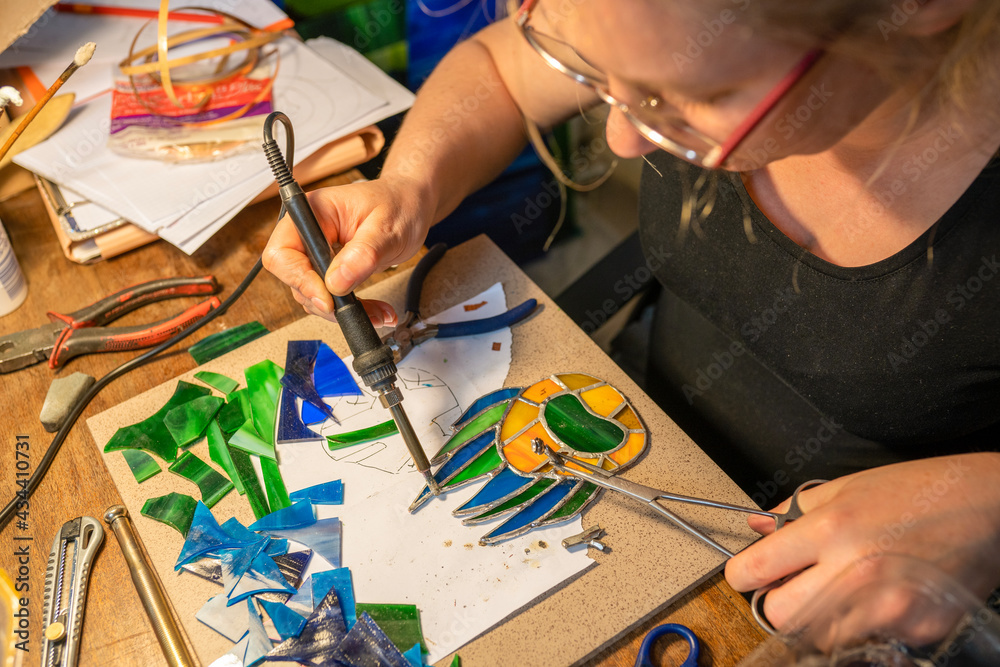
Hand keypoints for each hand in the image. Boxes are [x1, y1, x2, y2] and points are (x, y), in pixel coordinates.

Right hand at [262, 176, 431, 325]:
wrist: (411, 205)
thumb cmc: (399, 204)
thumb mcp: (387, 228)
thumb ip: (362, 254)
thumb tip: (336, 282)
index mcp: (314, 212)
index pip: (282, 252)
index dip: (299, 279)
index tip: (327, 298)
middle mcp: (310, 232)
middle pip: (294, 278)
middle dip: (325, 300)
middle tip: (359, 310)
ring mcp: (318, 251)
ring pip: (312, 293)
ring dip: (342, 309)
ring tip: (378, 312)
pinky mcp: (330, 268)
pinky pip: (330, 296)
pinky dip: (351, 308)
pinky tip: (375, 311)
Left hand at [725, 453, 999, 630]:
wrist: (990, 506)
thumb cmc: (923, 490)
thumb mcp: (848, 485)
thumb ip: (794, 509)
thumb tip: (756, 526)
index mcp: (831, 528)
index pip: (755, 570)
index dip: (744, 573)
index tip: (750, 573)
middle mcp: (854, 569)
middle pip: (778, 613)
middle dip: (779, 599)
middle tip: (796, 582)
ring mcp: (887, 605)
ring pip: (819, 634)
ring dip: (820, 615)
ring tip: (845, 584)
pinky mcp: (916, 628)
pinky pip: (866, 639)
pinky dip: (865, 623)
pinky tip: (882, 593)